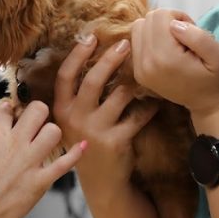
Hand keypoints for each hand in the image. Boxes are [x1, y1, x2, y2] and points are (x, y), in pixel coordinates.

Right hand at [0, 92, 84, 217]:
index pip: (8, 107)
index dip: (8, 110)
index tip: (8, 115)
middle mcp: (15, 143)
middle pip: (38, 111)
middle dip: (36, 112)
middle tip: (32, 121)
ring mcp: (29, 162)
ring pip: (54, 131)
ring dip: (51, 131)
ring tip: (45, 137)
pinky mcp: (40, 182)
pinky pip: (64, 164)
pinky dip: (75, 153)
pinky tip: (82, 146)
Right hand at [52, 35, 158, 192]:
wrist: (100, 181)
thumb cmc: (88, 141)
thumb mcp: (74, 119)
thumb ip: (78, 96)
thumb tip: (95, 56)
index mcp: (62, 109)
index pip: (65, 76)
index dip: (77, 55)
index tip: (91, 37)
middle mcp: (74, 119)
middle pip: (93, 81)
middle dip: (110, 59)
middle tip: (126, 44)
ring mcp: (95, 131)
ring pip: (118, 96)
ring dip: (134, 81)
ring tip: (145, 70)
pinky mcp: (116, 141)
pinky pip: (137, 116)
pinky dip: (149, 107)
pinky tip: (156, 101)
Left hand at [131, 8, 218, 120]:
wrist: (211, 106)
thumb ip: (198, 37)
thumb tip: (173, 24)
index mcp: (166, 58)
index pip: (160, 15)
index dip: (180, 17)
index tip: (192, 33)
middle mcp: (146, 64)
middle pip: (147, 19)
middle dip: (167, 22)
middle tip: (185, 39)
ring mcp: (140, 70)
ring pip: (139, 28)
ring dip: (157, 30)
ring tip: (176, 44)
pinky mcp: (138, 73)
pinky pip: (136, 41)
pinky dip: (151, 40)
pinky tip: (167, 51)